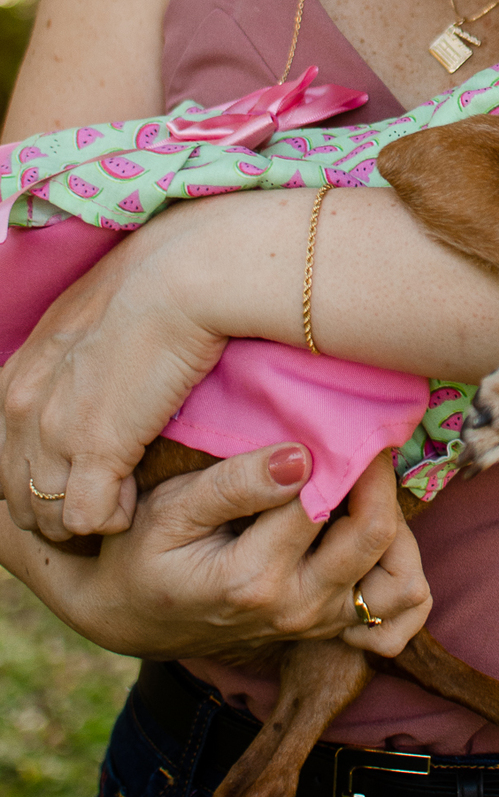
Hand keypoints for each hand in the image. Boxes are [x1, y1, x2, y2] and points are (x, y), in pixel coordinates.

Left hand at [0, 205, 229, 538]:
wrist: (182, 277)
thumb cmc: (154, 284)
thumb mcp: (91, 316)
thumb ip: (76, 353)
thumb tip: (98, 369)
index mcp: (19, 372)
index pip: (4, 449)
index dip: (37, 472)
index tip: (75, 476)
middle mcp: (24, 405)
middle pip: (16, 492)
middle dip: (50, 509)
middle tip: (97, 503)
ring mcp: (55, 431)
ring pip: (46, 514)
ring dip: (82, 519)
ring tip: (119, 505)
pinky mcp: (96, 451)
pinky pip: (88, 518)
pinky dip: (112, 518)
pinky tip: (135, 500)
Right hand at [2, 445, 430, 661]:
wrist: (133, 613)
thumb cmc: (145, 550)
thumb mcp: (170, 510)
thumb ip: (234, 484)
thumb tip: (298, 456)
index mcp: (254, 578)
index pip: (321, 501)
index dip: (338, 452)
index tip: (341, 415)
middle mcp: (296, 607)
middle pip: (375, 535)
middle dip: (378, 477)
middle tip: (362, 439)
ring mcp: (317, 623)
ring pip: (400, 577)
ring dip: (398, 525)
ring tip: (364, 487)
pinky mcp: (330, 626)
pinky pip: (397, 608)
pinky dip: (401, 570)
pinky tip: (374, 533)